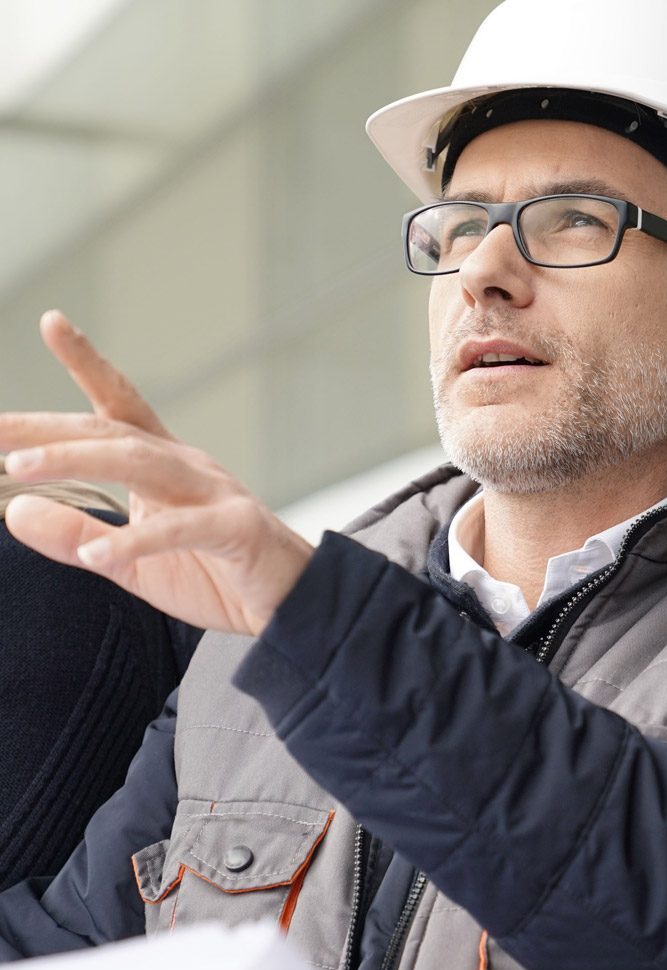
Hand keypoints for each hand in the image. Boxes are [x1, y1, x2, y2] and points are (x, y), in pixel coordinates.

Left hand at [0, 311, 313, 634]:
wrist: (293, 605)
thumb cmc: (217, 577)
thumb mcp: (130, 564)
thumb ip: (78, 537)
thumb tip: (15, 511)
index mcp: (165, 467)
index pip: (120, 407)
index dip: (88, 363)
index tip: (52, 321)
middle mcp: (189, 467)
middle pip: (113, 432)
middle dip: (47, 429)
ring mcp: (217, 493)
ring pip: (142, 462)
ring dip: (79, 460)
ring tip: (20, 470)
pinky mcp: (239, 529)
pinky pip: (184, 529)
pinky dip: (138, 540)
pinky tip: (97, 553)